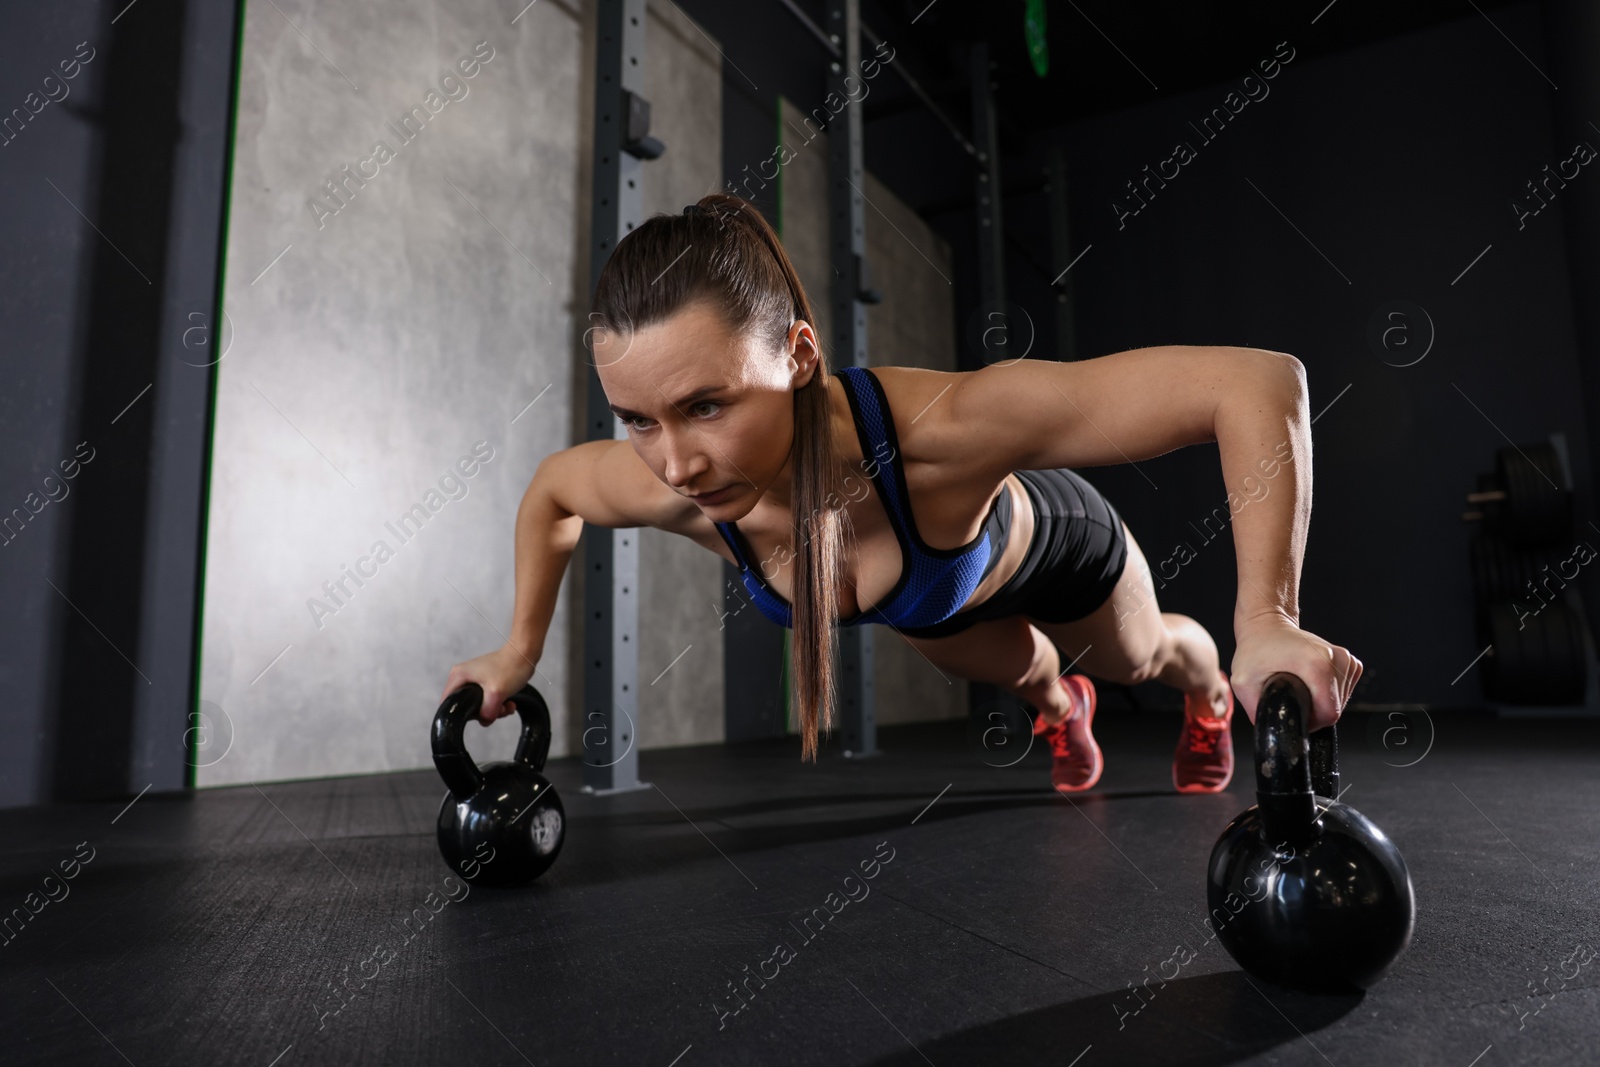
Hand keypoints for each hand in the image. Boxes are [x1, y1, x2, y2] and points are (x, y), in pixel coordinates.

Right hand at [439, 643, 538, 726]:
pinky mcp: (486, 682)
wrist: (525, 655)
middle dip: (484, 712)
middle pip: (466, 706)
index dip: (459, 714)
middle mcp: (464, 677)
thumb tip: (484, 720)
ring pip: (479, 705)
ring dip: (495, 710)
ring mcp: (475, 679)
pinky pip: (488, 700)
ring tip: (507, 706)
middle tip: (497, 710)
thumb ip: (486, 712)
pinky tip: (510, 703)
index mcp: (459, 676)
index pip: (447, 702)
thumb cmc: (510, 667)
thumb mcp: (496, 693)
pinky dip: (499, 704)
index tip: (475, 716)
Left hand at [1229, 616, 1361, 732]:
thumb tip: (1271, 731)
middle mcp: (1336, 659)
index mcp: (1317, 664)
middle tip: (1292, 697)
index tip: (1294, 711)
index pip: (1329, 713)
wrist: (1267, 625)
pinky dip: (1329, 692)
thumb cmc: (1255, 650)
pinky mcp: (1348, 660)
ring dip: (1321, 702)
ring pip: (1341, 700)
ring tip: (1299, 686)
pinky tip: (1311, 682)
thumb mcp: (1243, 682)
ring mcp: (1345, 658)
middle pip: (1336, 708)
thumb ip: (1256, 710)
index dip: (1310, 722)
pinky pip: (1344, 690)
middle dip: (1314, 712)